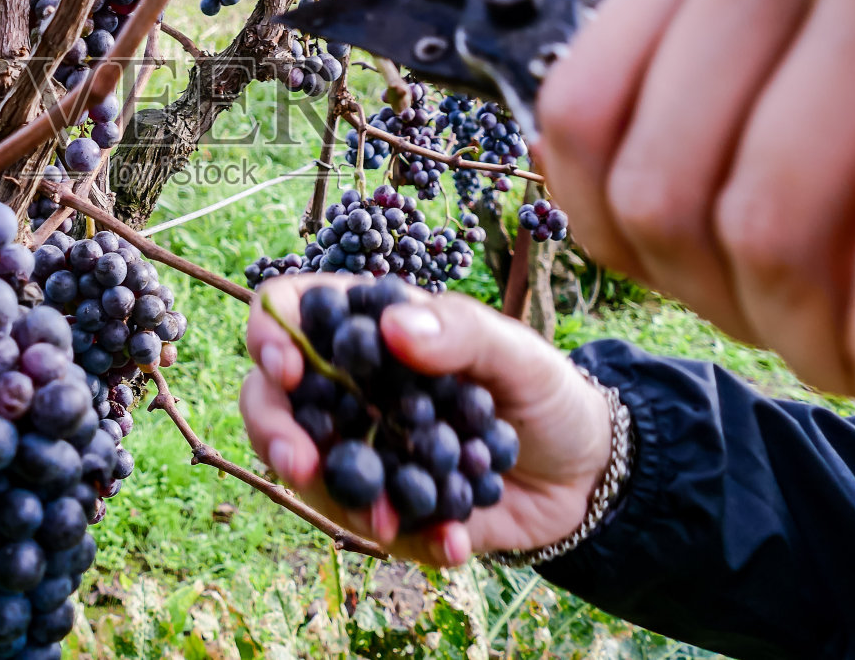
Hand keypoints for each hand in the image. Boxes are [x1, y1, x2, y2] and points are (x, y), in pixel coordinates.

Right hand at [241, 274, 611, 564]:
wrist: (586, 475)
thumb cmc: (545, 392)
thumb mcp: (517, 353)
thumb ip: (460, 333)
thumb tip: (392, 327)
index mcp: (370, 330)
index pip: (291, 313)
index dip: (271, 335)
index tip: (289, 370)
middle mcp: (349, 389)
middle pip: (269, 398)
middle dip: (273, 432)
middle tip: (302, 464)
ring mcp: (360, 449)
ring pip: (307, 471)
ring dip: (339, 501)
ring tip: (391, 523)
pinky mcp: (384, 506)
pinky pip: (370, 526)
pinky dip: (409, 539)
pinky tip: (453, 541)